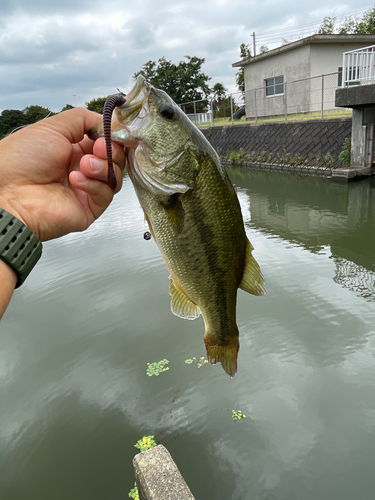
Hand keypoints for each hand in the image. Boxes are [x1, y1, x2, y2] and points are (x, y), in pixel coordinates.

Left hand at [0, 108, 124, 241]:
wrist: (9, 192)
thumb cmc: (22, 159)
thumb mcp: (53, 127)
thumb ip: (83, 119)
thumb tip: (107, 121)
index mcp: (73, 149)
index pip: (106, 141)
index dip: (112, 136)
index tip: (113, 131)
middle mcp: (81, 168)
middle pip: (115, 159)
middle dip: (111, 150)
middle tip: (98, 147)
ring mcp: (87, 189)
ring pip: (114, 176)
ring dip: (103, 167)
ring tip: (84, 165)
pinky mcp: (89, 208)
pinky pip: (106, 194)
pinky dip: (94, 185)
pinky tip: (75, 180)